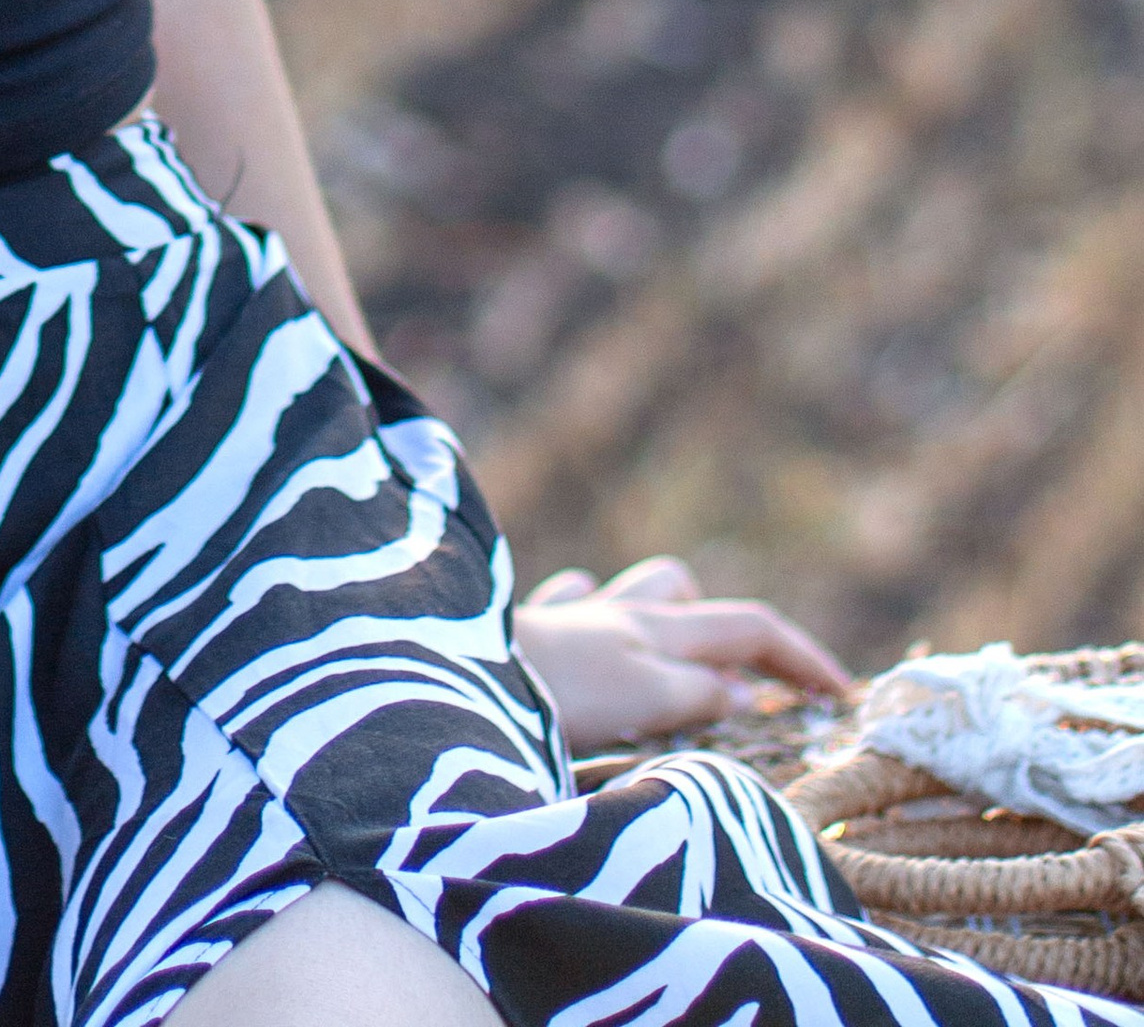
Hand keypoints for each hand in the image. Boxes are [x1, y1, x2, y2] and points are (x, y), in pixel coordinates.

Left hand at [514, 553, 851, 755]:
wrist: (450, 673)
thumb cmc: (552, 690)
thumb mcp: (645, 698)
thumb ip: (697, 694)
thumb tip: (743, 692)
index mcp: (656, 629)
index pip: (749, 627)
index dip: (802, 657)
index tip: (842, 695)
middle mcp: (616, 613)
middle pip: (687, 595)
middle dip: (720, 631)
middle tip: (737, 687)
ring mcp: (568, 618)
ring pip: (627, 594)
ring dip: (657, 621)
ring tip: (667, 669)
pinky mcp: (522, 633)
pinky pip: (565, 606)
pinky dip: (587, 617)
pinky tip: (582, 639)